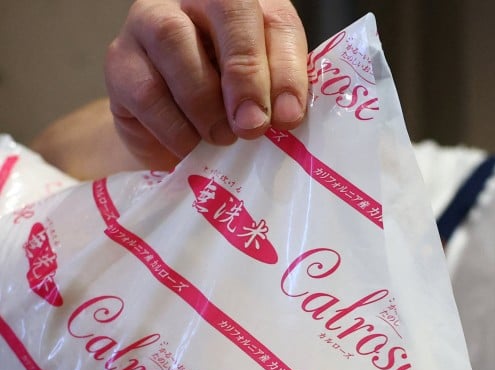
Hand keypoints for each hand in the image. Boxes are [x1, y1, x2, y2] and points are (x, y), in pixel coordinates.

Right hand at [105, 0, 308, 169]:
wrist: (177, 137)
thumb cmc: (231, 108)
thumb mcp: (268, 97)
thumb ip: (282, 93)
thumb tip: (286, 114)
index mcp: (244, 7)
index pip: (272, 16)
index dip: (284, 68)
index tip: (288, 117)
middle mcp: (195, 0)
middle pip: (224, 7)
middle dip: (245, 72)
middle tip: (252, 125)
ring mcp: (150, 22)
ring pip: (173, 39)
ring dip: (205, 101)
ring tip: (222, 137)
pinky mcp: (119, 61)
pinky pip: (145, 88)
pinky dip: (174, 126)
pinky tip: (190, 143)